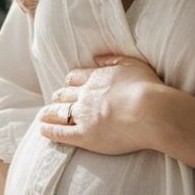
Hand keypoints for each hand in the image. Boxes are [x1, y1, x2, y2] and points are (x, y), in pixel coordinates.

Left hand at [37, 52, 164, 155]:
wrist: (150, 111)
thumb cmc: (147, 87)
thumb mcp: (132, 64)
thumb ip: (113, 60)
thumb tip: (97, 58)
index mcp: (96, 78)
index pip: (75, 78)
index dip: (70, 82)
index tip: (69, 86)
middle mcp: (86, 96)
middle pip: (64, 95)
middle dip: (58, 98)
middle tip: (55, 101)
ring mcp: (84, 116)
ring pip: (59, 113)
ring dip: (49, 114)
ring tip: (43, 116)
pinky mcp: (85, 136)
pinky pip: (61, 133)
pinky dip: (50, 131)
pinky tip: (43, 130)